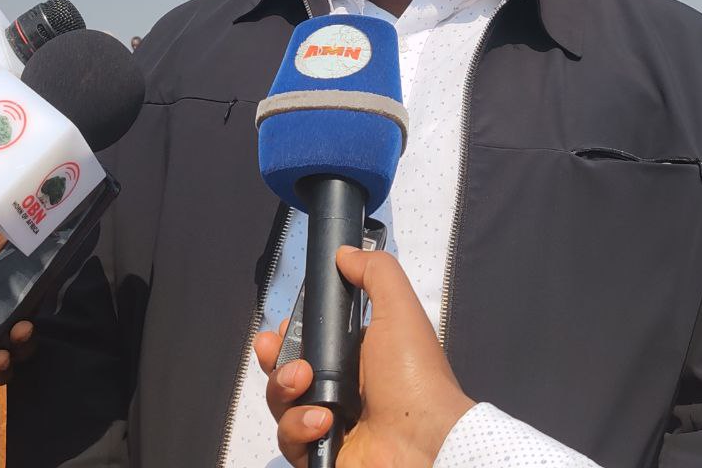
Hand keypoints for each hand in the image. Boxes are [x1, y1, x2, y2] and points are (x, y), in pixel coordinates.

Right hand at [255, 247, 474, 467]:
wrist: (425, 441)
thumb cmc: (416, 377)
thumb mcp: (399, 310)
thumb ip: (374, 273)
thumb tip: (346, 254)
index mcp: (354, 356)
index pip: (305, 343)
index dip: (285, 336)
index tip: (278, 331)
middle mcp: (340, 389)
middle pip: (284, 372)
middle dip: (276, 362)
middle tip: (288, 361)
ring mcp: (329, 424)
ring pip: (280, 405)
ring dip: (286, 392)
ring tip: (308, 387)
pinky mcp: (321, 454)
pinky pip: (290, 440)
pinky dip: (300, 429)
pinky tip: (324, 422)